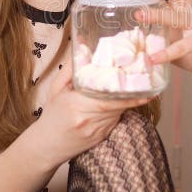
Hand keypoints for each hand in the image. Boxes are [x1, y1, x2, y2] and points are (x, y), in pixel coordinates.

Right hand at [35, 57, 150, 167]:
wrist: (47, 146)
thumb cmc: (52, 115)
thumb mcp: (57, 89)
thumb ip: (71, 68)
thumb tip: (84, 46)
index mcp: (77, 106)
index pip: (108, 101)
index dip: (128, 96)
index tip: (144, 90)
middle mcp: (89, 121)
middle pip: (117, 105)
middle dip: (131, 93)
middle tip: (144, 81)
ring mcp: (98, 131)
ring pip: (119, 112)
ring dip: (126, 100)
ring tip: (135, 87)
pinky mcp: (102, 137)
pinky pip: (116, 120)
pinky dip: (119, 110)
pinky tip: (119, 101)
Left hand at [136, 0, 191, 79]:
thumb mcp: (174, 30)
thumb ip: (157, 26)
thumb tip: (128, 29)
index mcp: (184, 4)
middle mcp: (191, 10)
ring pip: (177, 16)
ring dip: (157, 14)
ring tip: (139, 14)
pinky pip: (182, 46)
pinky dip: (167, 53)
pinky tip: (153, 58)